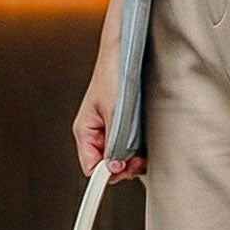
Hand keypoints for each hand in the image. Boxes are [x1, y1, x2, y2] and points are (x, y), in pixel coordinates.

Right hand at [72, 42, 147, 183]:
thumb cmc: (113, 74)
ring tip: (140, 150)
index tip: (119, 175)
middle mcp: (97, 135)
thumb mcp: (113, 113)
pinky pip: (132, 153)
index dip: (106, 175)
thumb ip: (113, 144)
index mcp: (85, 131)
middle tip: (135, 159)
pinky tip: (144, 145)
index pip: (90, 167)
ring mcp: (111, 135)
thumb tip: (113, 167)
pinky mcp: (126, 133)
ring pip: (122, 162)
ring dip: (134, 161)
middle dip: (124, 167)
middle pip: (108, 168)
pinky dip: (140, 153)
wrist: (125, 54)